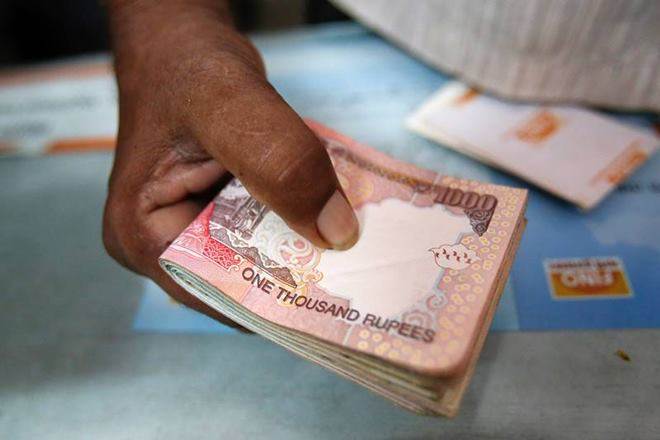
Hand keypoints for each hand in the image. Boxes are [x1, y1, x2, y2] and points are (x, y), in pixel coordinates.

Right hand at [103, 0, 358, 323]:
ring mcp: (189, 228)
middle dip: (298, 276)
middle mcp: (161, 245)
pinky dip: (297, 221)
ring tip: (357, 252)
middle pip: (242, 281)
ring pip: (257, 255)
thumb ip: (280, 162)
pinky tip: (333, 217)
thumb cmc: (185, 64)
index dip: (281, 298)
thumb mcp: (231, 105)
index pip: (220, 295)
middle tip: (362, 275)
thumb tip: (337, 233)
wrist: (180, 38)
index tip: (340, 299)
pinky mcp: (214, 210)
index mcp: (141, 239)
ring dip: (303, 247)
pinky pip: (263, 229)